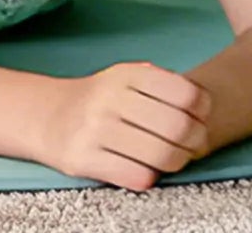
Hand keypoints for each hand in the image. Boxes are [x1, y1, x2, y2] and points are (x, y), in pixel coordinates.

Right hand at [40, 62, 210, 190]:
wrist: (49, 116)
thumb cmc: (100, 99)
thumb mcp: (126, 77)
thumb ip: (161, 83)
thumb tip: (202, 104)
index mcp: (126, 74)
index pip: (184, 91)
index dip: (203, 109)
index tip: (201, 117)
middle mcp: (111, 98)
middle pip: (177, 126)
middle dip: (196, 140)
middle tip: (195, 144)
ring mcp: (96, 129)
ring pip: (161, 155)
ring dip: (178, 161)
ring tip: (175, 158)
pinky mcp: (84, 159)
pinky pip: (137, 177)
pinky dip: (150, 177)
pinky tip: (147, 169)